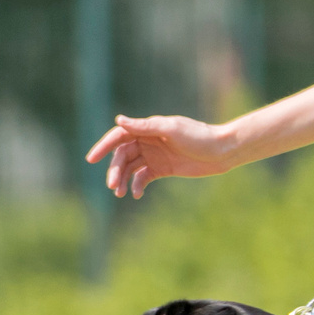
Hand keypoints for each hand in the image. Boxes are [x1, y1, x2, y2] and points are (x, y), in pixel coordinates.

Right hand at [84, 114, 237, 198]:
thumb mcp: (171, 130)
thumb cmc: (198, 136)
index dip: (104, 146)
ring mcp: (155, 155)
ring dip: (123, 180)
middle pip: (123, 155)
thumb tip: (119, 120)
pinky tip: (136, 194)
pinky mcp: (163, 169)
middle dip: (116, 170)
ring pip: (131, 168)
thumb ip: (145, 127)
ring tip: (121, 193)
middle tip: (113, 186)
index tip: (91, 159)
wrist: (221, 151)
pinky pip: (143, 178)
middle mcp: (148, 141)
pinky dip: (137, 186)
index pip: (119, 136)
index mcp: (148, 128)